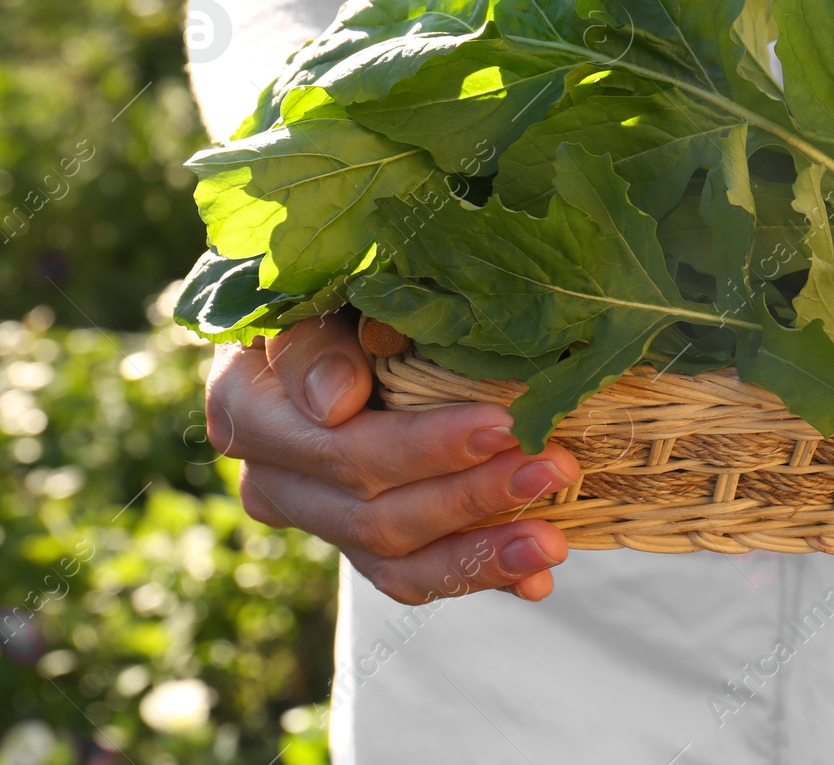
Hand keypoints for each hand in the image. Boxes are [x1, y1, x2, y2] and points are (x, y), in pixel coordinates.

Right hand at [205, 312, 579, 604]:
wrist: (345, 316)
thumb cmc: (342, 286)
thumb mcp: (330, 289)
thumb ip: (322, 340)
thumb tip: (336, 403)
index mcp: (247, 403)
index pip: (335, 443)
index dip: (423, 445)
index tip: (502, 424)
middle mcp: (270, 475)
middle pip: (370, 510)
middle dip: (472, 492)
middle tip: (554, 465)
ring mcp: (316, 518)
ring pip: (391, 558)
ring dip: (480, 552)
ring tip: (553, 542)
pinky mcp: (359, 544)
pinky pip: (413, 577)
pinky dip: (478, 575)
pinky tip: (535, 579)